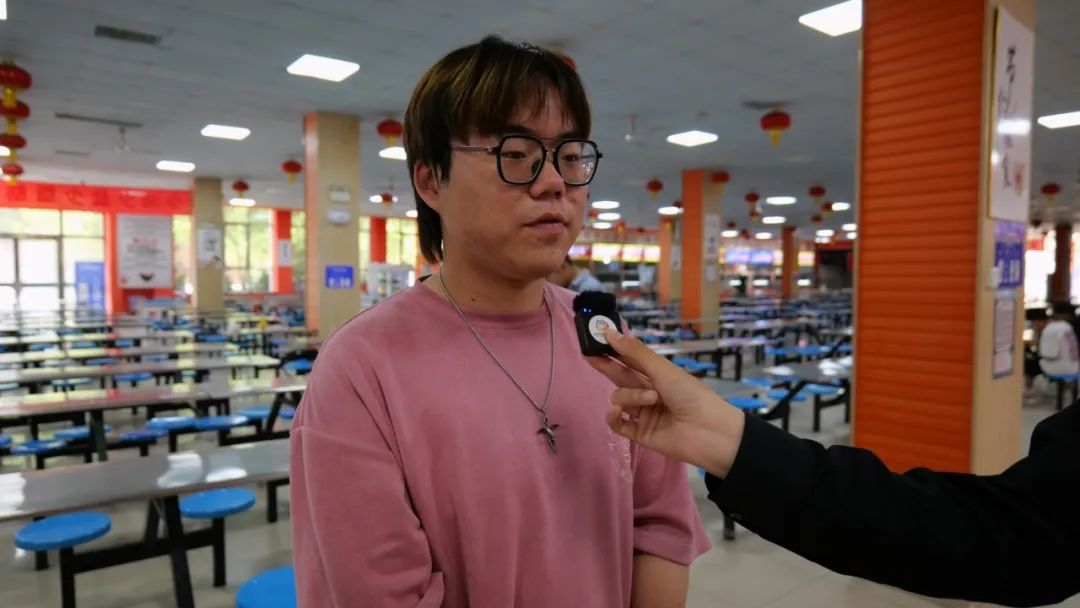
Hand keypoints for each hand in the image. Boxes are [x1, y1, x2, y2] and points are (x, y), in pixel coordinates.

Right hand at [586, 328, 745, 476]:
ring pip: (620, 399)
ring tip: (651, 399)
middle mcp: (647, 392)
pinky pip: (618, 424)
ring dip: (631, 396)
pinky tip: (617, 412)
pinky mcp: (639, 434)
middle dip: (606, 366)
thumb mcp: (662, 369)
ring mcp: (643, 414)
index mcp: (657, 375)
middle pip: (620, 377)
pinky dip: (614, 417)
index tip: (595, 339)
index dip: (613, 350)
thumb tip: (608, 332)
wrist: (709, 431)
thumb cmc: (689, 394)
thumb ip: (634, 353)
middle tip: (590, 355)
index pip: (629, 360)